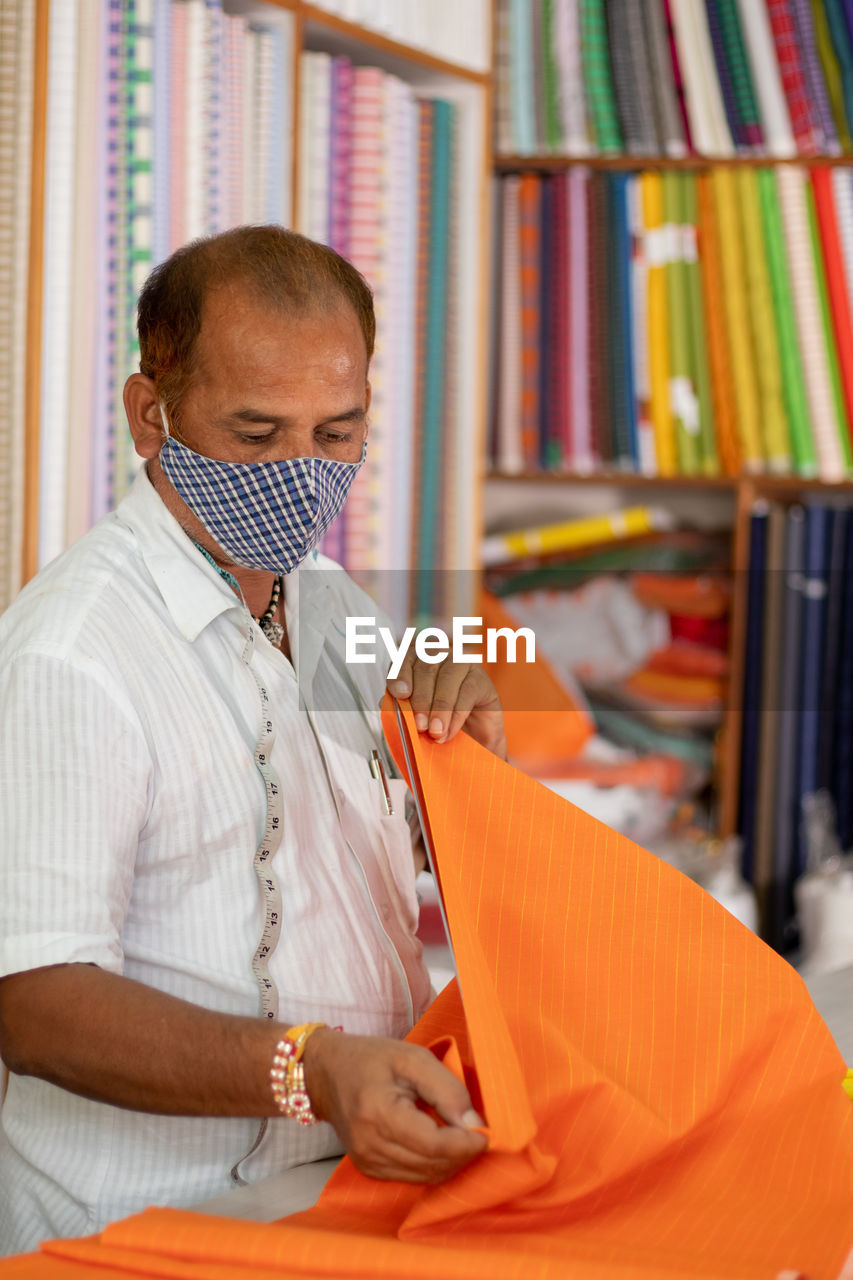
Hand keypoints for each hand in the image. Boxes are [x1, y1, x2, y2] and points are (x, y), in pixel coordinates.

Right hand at [302, 1029, 487, 1183]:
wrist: (326, 1073)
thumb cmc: (371, 1058)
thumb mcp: (413, 1058)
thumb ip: (446, 1089)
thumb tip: (474, 1123)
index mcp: (378, 1113)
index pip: (432, 1144)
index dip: (464, 1143)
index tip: (485, 1131)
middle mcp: (370, 1145)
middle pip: (431, 1165)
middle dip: (462, 1153)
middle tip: (478, 1132)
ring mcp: (367, 1162)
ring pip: (424, 1176)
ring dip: (451, 1162)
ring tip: (462, 1137)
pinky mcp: (368, 1169)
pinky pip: (412, 1177)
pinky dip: (433, 1165)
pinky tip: (441, 1145)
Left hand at [386, 655, 506, 759]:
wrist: (473, 740)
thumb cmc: (440, 725)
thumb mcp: (416, 716)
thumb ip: (400, 707)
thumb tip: (386, 704)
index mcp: (417, 660)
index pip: (404, 658)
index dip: (400, 675)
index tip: (399, 694)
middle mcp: (440, 656)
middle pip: (426, 668)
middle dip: (421, 699)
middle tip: (419, 726)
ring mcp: (462, 664)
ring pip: (448, 678)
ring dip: (439, 708)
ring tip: (435, 732)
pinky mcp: (481, 680)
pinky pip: (467, 692)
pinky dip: (456, 715)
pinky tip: (449, 732)